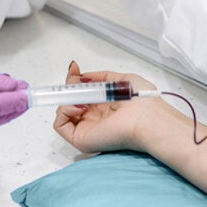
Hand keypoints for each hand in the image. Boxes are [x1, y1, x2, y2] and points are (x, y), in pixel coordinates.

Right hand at [52, 61, 168, 153]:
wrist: (147, 118)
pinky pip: (60, 124)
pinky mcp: (81, 139)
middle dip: (69, 86)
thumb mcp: (122, 79)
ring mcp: (87, 129)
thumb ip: (101, 77)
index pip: (82, 94)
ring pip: (63, 112)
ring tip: (82, 96)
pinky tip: (79, 106)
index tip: (74, 68)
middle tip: (75, 78)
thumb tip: (83, 76)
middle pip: (70, 101)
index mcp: (105, 106)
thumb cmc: (143, 102)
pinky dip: (63, 111)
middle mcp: (95, 118)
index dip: (74, 80)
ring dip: (67, 98)